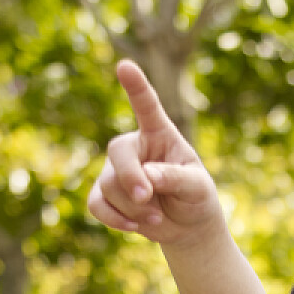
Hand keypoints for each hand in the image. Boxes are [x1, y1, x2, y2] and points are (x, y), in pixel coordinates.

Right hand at [88, 61, 224, 245]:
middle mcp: (135, 147)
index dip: (136, 87)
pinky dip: (114, 219)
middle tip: (148, 198)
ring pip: (109, 185)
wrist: (187, 226)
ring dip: (134, 208)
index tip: (125, 66)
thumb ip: (175, 178)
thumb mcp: (197, 188)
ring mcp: (116, 170)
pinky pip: (96, 204)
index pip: (147, 107)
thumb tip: (148, 176)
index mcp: (160, 134)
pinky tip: (134, 227)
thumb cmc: (195, 197)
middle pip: (117, 152)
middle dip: (131, 179)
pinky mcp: (105, 194)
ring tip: (157, 216)